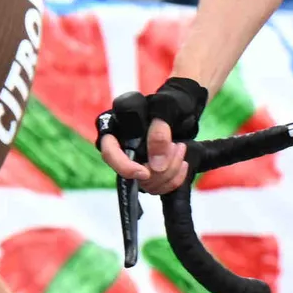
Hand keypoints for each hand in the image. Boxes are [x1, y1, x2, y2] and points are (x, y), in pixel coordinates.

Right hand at [100, 77, 206, 192]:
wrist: (180, 111)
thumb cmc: (168, 104)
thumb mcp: (166, 109)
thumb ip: (160, 131)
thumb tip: (156, 165)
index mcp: (115, 129)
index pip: (109, 153)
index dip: (125, 167)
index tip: (145, 172)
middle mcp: (120, 150)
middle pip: (132, 174)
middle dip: (160, 166)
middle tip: (176, 146)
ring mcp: (134, 163)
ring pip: (148, 184)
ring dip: (170, 171)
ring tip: (180, 149)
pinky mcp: (148, 174)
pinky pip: (159, 188)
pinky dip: (175, 179)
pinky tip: (183, 163)